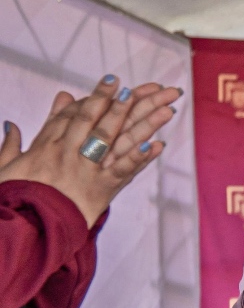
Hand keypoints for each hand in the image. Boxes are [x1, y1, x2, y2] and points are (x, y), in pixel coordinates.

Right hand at [0, 75, 180, 225]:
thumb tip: (13, 124)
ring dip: (143, 123)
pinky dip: (139, 157)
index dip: (97, 96)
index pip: (77, 114)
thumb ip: (13, 143)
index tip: (114, 80)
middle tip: (149, 86)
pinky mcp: (100, 189)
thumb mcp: (7, 167)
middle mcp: (69, 152)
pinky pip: (122, 170)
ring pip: (117, 140)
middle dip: (125, 101)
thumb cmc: (18, 198)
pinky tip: (156, 145)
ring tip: (165, 109)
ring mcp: (87, 170)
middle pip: (100, 120)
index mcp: (48, 145)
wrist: (27, 227)